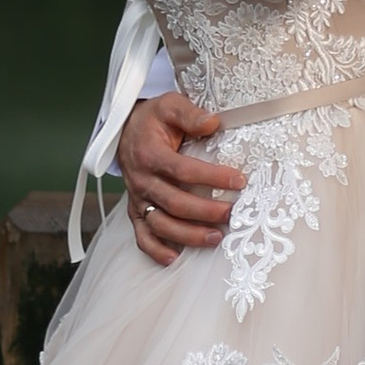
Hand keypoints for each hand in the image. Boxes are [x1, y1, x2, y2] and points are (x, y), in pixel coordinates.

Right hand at [117, 91, 246, 264]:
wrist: (126, 130)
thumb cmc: (153, 119)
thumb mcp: (169, 105)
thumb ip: (190, 114)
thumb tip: (213, 123)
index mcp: (151, 154)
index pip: (184, 170)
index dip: (212, 177)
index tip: (238, 180)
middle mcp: (142, 179)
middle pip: (174, 202)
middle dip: (205, 211)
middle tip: (232, 213)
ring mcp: (138, 198)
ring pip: (160, 224)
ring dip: (188, 235)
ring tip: (216, 238)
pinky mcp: (136, 210)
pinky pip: (142, 235)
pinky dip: (155, 250)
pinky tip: (174, 258)